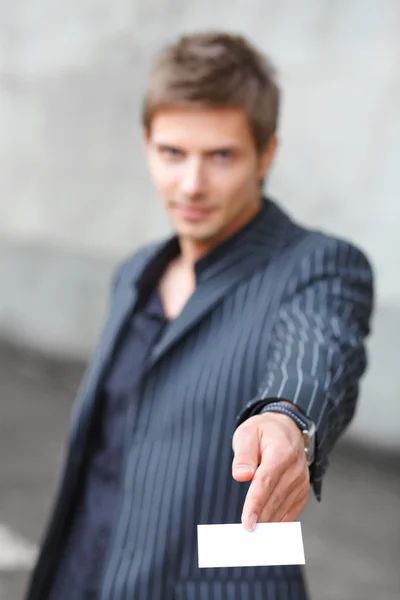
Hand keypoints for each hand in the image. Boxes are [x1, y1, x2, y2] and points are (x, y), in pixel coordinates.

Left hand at [232, 411, 309, 530]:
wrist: (287, 428)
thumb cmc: (263, 431)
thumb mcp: (247, 433)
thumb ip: (244, 454)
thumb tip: (241, 475)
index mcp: (281, 452)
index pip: (266, 482)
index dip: (256, 503)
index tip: (247, 522)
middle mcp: (295, 468)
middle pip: (275, 498)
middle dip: (260, 518)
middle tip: (246, 535)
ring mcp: (302, 480)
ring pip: (283, 507)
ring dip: (269, 522)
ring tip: (254, 536)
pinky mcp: (303, 490)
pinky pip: (291, 509)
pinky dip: (280, 521)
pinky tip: (268, 529)